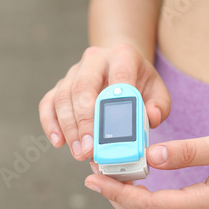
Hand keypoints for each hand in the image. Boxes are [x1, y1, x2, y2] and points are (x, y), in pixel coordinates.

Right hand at [39, 44, 170, 160]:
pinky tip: (58, 141)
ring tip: (78, 153)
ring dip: (69, 128)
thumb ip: (159, 106)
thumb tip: (151, 117)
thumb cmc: (140, 84)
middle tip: (87, 150)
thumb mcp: (157, 91)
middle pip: (82, 88)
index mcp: (122, 56)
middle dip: (83, 122)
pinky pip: (48, 103)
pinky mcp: (60, 84)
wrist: (120, 67)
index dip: (111, 106)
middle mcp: (95, 59)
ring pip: (63, 97)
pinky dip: (50, 123)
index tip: (109, 134)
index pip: (117, 77)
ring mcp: (74, 71)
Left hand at [85, 131, 208, 208]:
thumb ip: (189, 151)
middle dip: (113, 195)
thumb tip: (150, 156)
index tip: (94, 178)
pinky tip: (128, 188)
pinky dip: (135, 207)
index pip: (148, 206)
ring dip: (122, 202)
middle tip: (94, 170)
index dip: (117, 192)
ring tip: (107, 177)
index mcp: (204, 205)